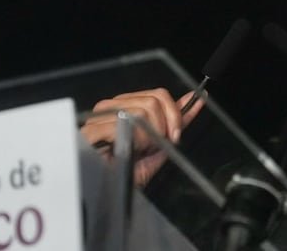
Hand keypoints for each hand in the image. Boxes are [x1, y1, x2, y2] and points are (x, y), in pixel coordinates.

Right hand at [80, 88, 202, 185]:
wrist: (111, 193)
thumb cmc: (130, 171)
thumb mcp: (159, 143)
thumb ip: (174, 121)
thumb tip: (192, 99)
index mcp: (125, 106)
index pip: (158, 94)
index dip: (174, 113)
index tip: (176, 133)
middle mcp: (112, 106)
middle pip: (153, 101)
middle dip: (163, 127)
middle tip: (154, 146)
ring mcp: (100, 116)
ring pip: (143, 112)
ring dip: (147, 138)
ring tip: (136, 150)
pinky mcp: (93, 128)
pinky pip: (127, 124)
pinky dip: (135, 140)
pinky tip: (129, 150)